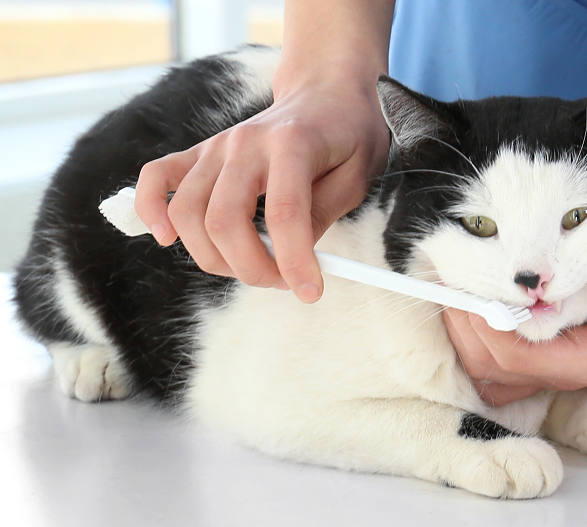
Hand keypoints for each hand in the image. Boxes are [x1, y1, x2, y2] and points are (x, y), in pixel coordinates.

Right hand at [135, 75, 389, 301]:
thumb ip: (322, 216)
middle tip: (283, 282)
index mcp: (293, 143)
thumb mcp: (355, 178)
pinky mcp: (200, 151)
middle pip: (225, 220)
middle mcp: (246, 141)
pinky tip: (166, 237)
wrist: (326, 93)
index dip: (295, 262)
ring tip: (251, 266)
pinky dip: (150, 209)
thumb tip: (289, 262)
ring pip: (187, 213)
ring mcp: (217, 145)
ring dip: (214, 257)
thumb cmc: (347, 136)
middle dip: (252, 268)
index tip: (310, 293)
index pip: (284, 214)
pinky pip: (156, 177)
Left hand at [445, 246, 586, 405]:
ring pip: (496, 363)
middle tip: (448, 281)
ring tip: (454, 285)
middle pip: (496, 365)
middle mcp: (569, 364)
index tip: (466, 288)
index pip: (520, 356)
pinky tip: (479, 296)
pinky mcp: (563, 343)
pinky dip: (486, 327)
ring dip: (469, 329)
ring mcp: (563, 357)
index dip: (485, 326)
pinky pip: (511, 349)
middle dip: (465, 327)